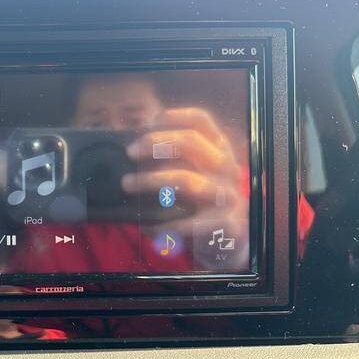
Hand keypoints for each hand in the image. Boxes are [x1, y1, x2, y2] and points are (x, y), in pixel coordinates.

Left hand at [121, 107, 248, 263]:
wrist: (230, 241)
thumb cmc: (200, 201)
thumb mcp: (192, 174)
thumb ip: (170, 161)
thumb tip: (129, 152)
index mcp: (218, 150)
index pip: (200, 121)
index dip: (173, 116)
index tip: (147, 123)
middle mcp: (227, 168)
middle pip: (191, 142)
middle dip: (155, 143)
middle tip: (130, 153)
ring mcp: (228, 195)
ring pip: (187, 179)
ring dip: (151, 180)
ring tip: (127, 184)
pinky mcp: (226, 224)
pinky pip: (190, 221)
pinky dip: (165, 224)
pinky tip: (146, 226)